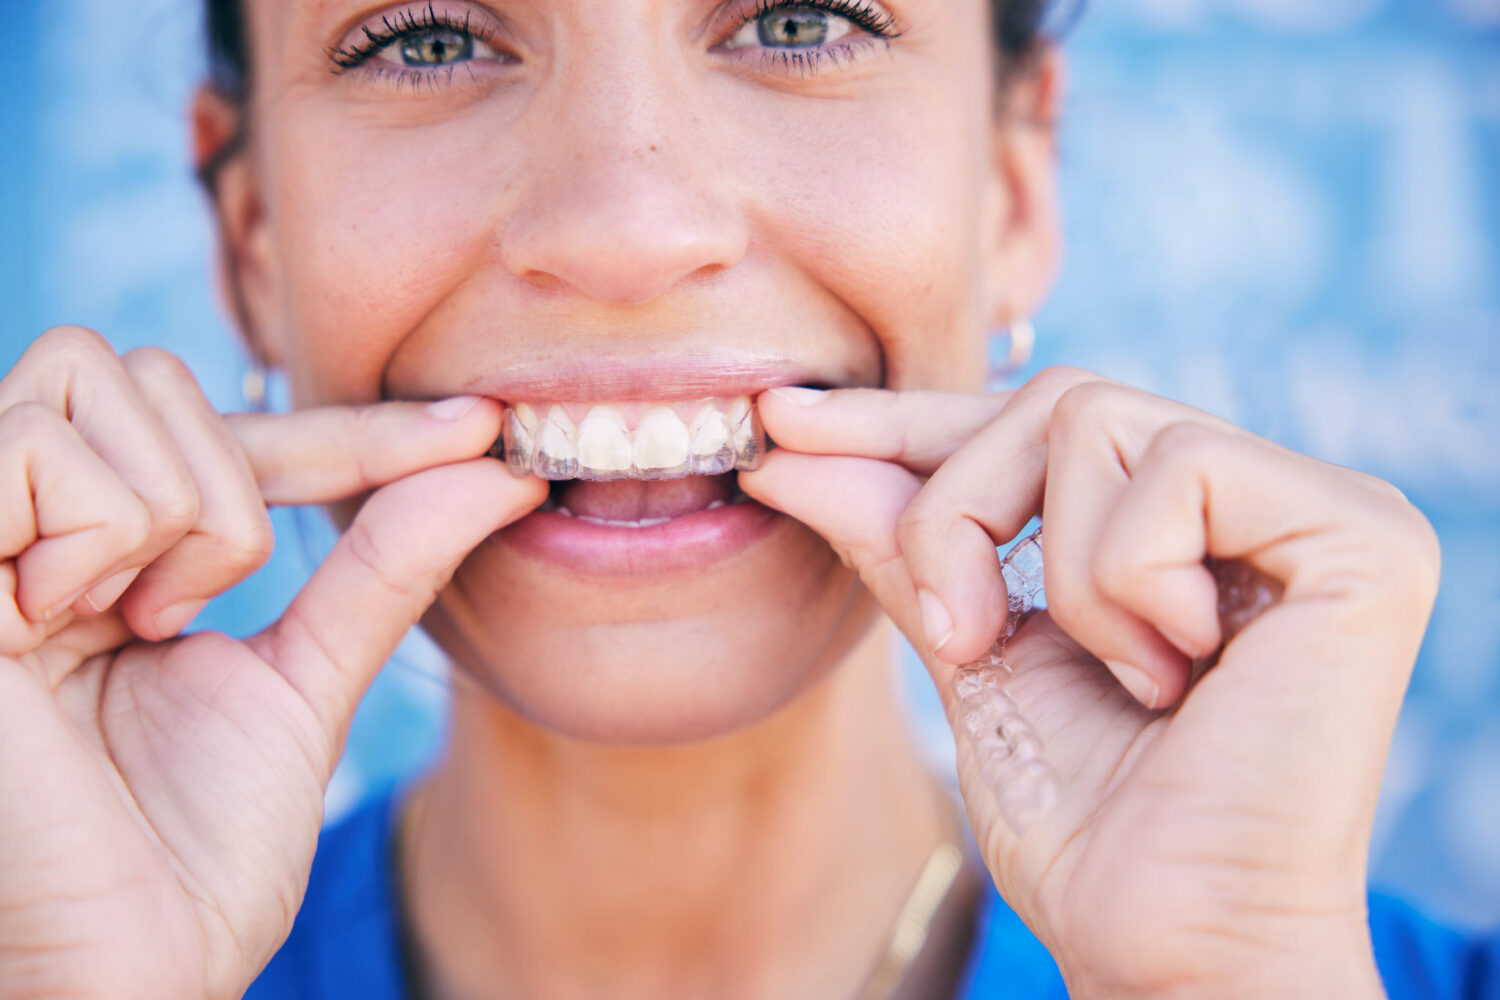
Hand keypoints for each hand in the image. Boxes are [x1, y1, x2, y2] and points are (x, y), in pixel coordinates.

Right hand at [0, 327, 545, 999]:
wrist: (129, 968)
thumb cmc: (198, 854)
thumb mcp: (307, 681)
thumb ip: (383, 567)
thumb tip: (492, 469)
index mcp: (107, 563)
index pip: (239, 443)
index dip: (356, 430)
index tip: (484, 427)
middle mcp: (26, 533)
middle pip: (149, 371)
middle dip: (225, 498)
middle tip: (185, 620)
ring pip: (95, 377)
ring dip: (165, 520)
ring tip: (126, 631)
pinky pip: (26, 444)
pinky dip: (92, 534)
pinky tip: (56, 626)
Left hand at [741, 369, 1438, 999]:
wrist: (1168, 941)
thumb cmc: (1084, 825)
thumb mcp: (973, 652)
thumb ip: (907, 541)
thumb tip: (795, 449)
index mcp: (1189, 524)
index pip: (1035, 423)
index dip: (912, 421)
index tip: (783, 419)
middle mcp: (1261, 497)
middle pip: (1055, 400)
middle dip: (959, 511)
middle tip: (963, 637)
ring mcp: (1318, 507)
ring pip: (1095, 419)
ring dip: (1054, 574)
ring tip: (1119, 680)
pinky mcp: (1360, 535)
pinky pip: (1177, 469)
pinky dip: (1126, 583)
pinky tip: (1177, 674)